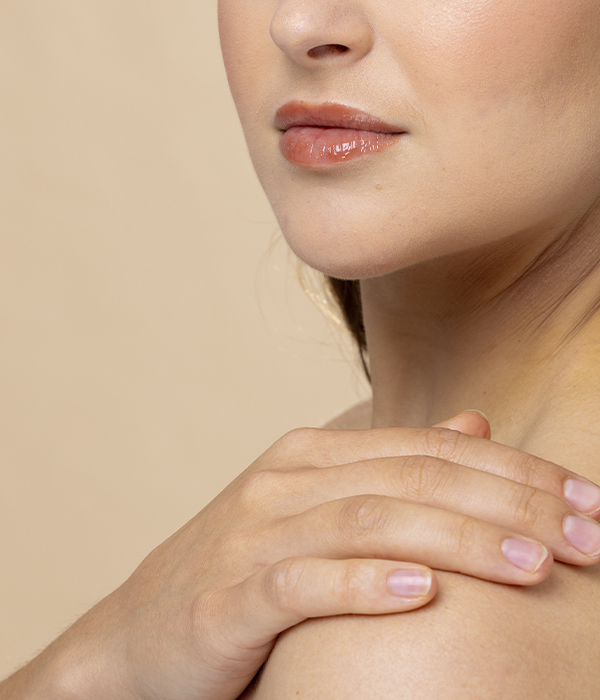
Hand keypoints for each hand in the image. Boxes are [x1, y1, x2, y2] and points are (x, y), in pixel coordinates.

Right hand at [8, 412, 599, 699]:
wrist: (138, 636)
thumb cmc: (246, 571)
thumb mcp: (321, 509)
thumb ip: (395, 467)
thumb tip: (475, 425)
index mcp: (313, 455)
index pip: (431, 448)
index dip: (515, 471)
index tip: (586, 499)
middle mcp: (286, 480)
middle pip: (413, 479)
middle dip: (511, 505)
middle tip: (588, 535)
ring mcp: (252, 534)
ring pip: (370, 522)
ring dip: (460, 542)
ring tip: (535, 566)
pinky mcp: (225, 597)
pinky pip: (302, 584)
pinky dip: (364, 586)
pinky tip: (423, 596)